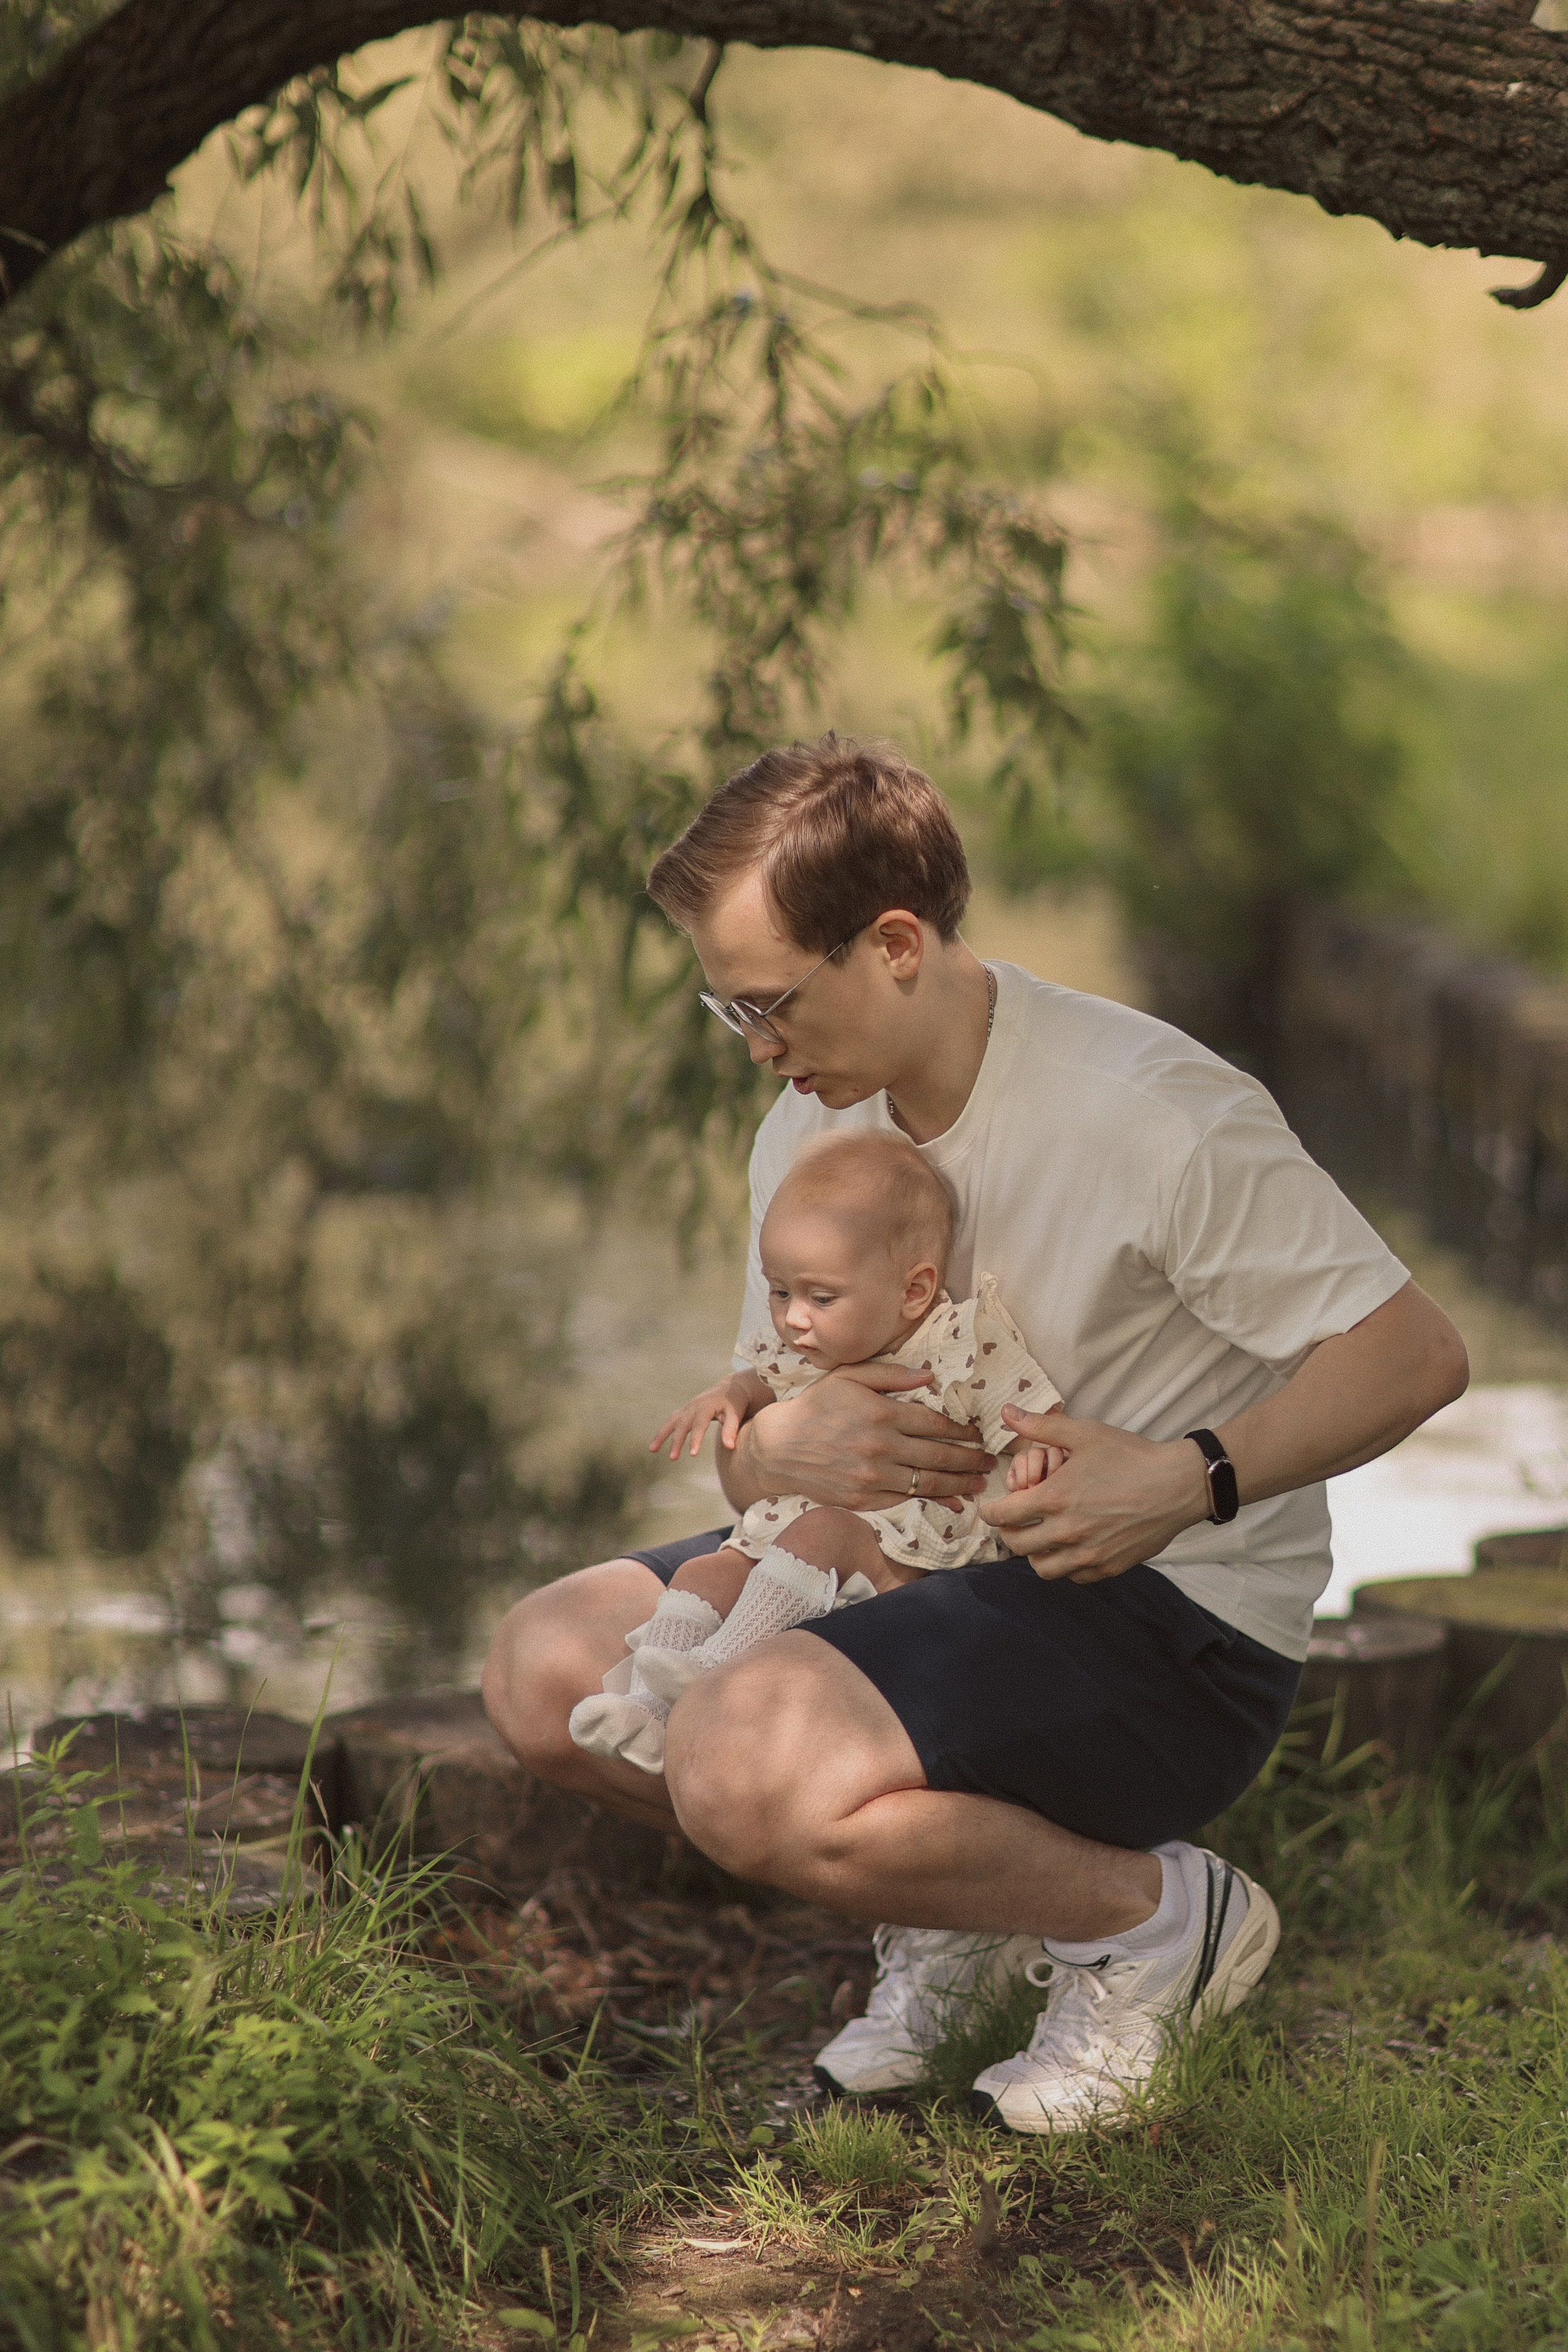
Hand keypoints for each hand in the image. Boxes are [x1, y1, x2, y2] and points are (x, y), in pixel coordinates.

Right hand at [651, 1375, 756, 1460]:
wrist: (730, 1388)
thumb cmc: (734, 1404)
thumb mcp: (735, 1415)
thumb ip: (731, 1430)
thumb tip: (729, 1447)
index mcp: (706, 1407)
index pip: (699, 1424)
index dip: (696, 1439)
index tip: (693, 1455)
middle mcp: (694, 1406)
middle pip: (682, 1424)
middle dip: (676, 1441)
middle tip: (672, 1458)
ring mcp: (687, 1408)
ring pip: (671, 1421)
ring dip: (661, 1435)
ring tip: (651, 1450)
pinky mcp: (685, 1411)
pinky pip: (671, 1421)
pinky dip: (663, 1431)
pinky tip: (656, 1444)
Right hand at [735, 1359, 993, 1513]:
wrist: (778, 1448)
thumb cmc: (816, 1406)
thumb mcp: (849, 1377)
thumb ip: (890, 1374)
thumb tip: (929, 1377)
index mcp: (880, 1413)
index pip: (934, 1424)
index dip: (961, 1431)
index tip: (978, 1434)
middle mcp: (880, 1447)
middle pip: (938, 1455)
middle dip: (969, 1459)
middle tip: (990, 1461)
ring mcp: (872, 1477)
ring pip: (928, 1482)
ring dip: (959, 1483)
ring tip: (979, 1483)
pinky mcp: (863, 1499)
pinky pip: (907, 1501)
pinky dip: (934, 1503)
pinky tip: (953, 1502)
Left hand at [981, 1408, 1210, 1584]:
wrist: (1178, 1485)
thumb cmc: (1131, 1456)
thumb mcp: (1085, 1433)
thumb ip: (1041, 1426)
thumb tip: (1007, 1413)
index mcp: (1055, 1498)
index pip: (1003, 1516)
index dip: (991, 1512)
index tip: (992, 1508)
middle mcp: (1068, 1531)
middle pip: (1017, 1546)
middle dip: (1009, 1533)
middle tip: (1015, 1522)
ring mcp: (1089, 1554)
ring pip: (1042, 1568)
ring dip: (1035, 1554)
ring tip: (1041, 1537)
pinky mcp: (1109, 1567)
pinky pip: (1073, 1576)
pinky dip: (1065, 1565)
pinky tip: (1070, 1547)